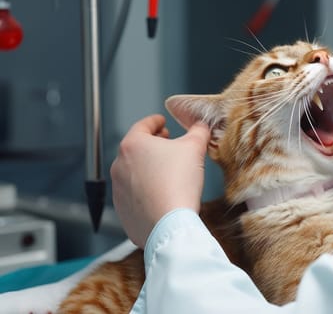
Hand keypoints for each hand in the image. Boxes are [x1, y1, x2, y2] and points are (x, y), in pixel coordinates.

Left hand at [110, 114, 210, 247]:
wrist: (169, 223)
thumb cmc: (178, 184)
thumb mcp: (195, 148)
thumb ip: (198, 132)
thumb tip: (201, 127)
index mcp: (133, 145)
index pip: (143, 125)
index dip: (155, 121)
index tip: (161, 122)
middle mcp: (119, 165)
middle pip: (137, 148)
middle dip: (153, 145)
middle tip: (168, 145)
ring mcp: (118, 188)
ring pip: (134, 172)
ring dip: (149, 168)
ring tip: (169, 172)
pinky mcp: (123, 209)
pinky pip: (135, 194)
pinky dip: (146, 190)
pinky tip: (163, 193)